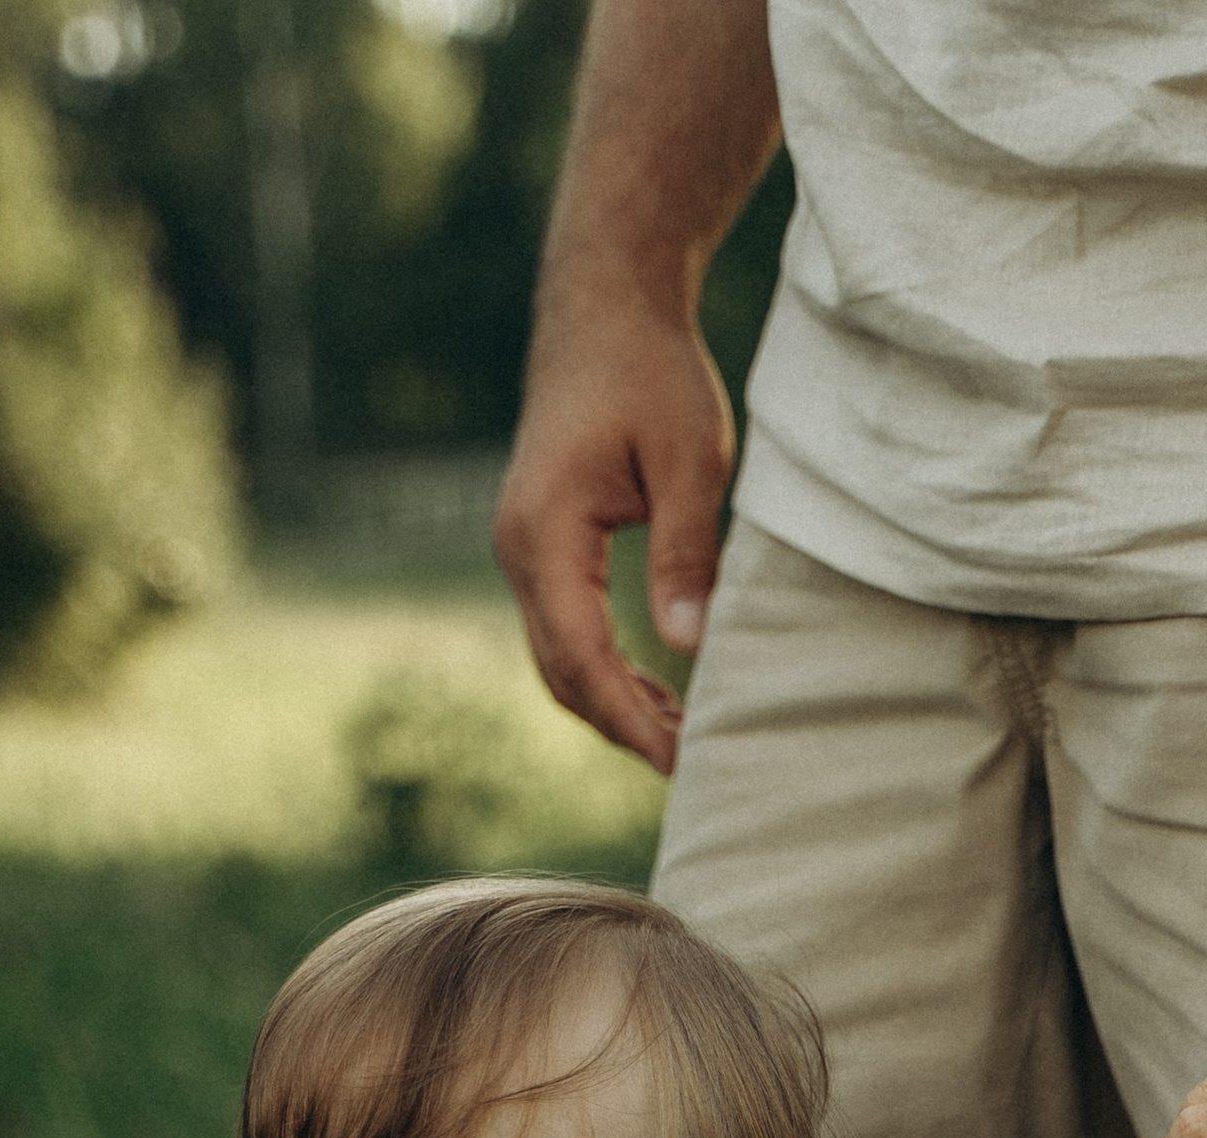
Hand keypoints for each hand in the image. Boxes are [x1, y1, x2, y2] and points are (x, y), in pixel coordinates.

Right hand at [493, 303, 735, 774]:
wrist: (604, 306)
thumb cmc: (650, 371)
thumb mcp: (687, 461)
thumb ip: (684, 554)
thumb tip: (686, 646)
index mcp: (546, 531)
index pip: (583, 655)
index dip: (630, 716)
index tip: (679, 759)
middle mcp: (518, 547)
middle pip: (561, 671)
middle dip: (620, 724)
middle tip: (688, 763)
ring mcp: (521, 547)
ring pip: (557, 657)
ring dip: (611, 702)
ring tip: (678, 734)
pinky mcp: (537, 543)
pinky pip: (562, 627)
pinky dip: (603, 667)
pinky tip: (654, 687)